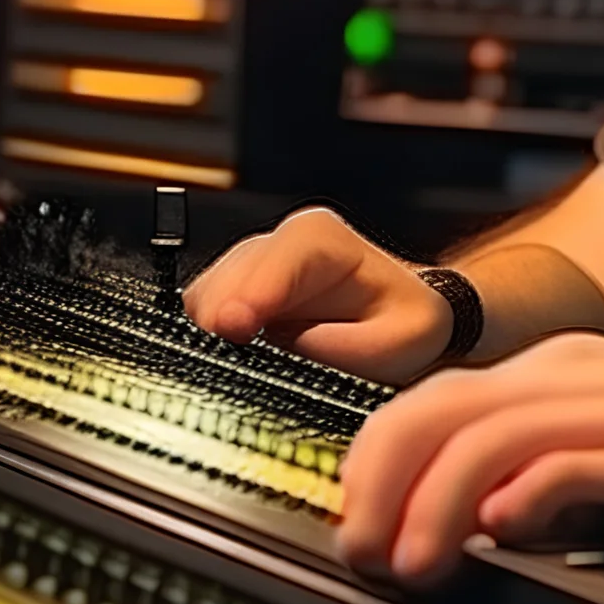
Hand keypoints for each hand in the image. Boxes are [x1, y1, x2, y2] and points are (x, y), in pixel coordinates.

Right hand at [183, 205, 451, 383]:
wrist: (400, 326)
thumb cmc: (403, 328)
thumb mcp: (399, 340)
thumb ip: (347, 346)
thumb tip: (288, 345)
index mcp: (320, 238)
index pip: (271, 259)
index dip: (250, 293)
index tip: (235, 327)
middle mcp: (279, 242)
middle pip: (224, 278)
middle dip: (223, 321)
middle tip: (232, 359)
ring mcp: (250, 266)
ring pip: (203, 297)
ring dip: (214, 335)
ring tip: (246, 365)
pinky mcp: (231, 294)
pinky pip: (199, 316)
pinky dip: (208, 341)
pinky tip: (238, 360)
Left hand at [336, 332, 603, 583]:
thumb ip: (535, 464)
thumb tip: (459, 507)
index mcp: (567, 368)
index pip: (438, 395)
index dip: (375, 460)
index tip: (355, 522)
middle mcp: (593, 376)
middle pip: (453, 406)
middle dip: (386, 481)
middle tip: (366, 550)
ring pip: (505, 433)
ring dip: (441, 499)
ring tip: (418, 561)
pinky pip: (592, 462)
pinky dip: (535, 492)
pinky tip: (507, 526)